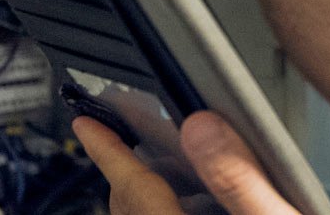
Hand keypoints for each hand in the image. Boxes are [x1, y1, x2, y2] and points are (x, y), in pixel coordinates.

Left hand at [73, 112, 301, 214]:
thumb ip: (239, 179)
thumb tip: (201, 129)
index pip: (132, 191)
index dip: (107, 152)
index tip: (90, 125)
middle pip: (127, 212)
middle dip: (124, 173)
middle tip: (126, 140)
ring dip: (141, 201)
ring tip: (157, 175)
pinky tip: (189, 212)